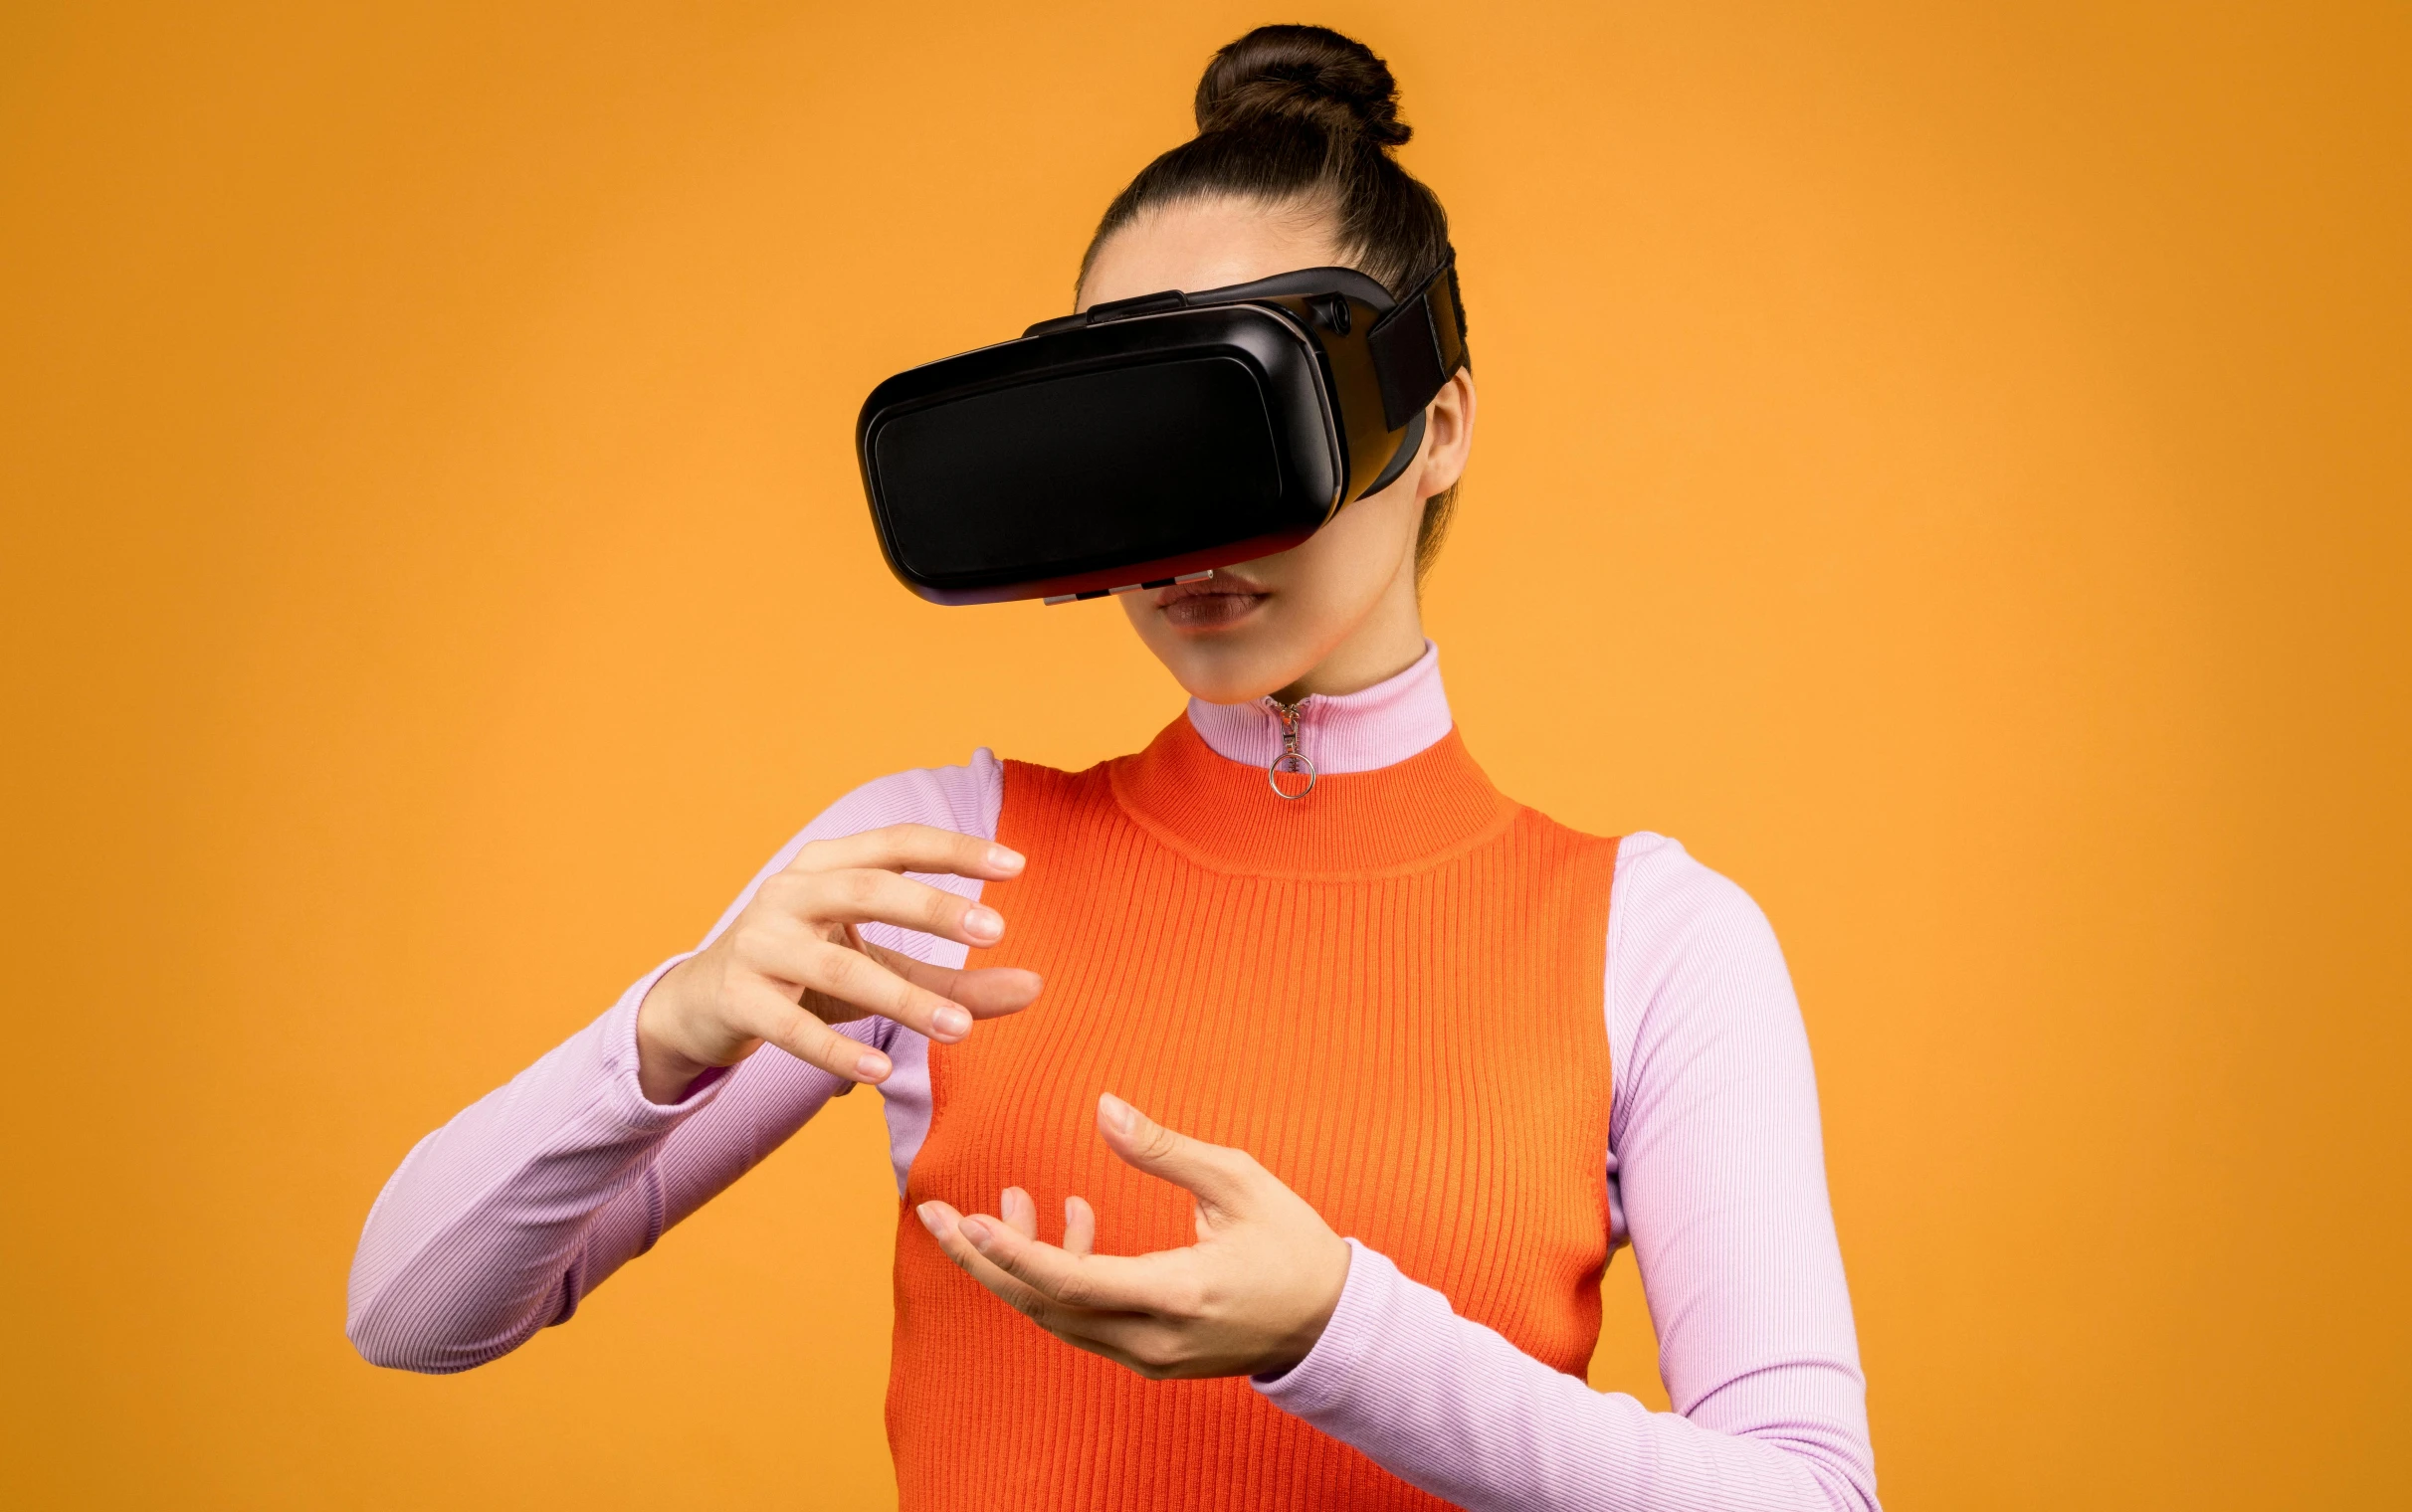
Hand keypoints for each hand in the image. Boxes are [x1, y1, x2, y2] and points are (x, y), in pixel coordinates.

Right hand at [636, 824, 1041, 1102]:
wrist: (700, 1006)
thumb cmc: (803, 973)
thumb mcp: (878, 968)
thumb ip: (952, 978)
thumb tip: (1038, 988)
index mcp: (827, 865)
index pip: (897, 842)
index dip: (955, 849)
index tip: (1018, 863)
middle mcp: (790, 892)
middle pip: (867, 888)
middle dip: (933, 907)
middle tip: (996, 929)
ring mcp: (759, 943)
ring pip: (838, 966)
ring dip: (903, 998)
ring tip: (961, 1028)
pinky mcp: (738, 998)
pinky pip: (790, 1026)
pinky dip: (836, 1049)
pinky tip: (882, 1071)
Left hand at [916, 1095, 1351, 1378]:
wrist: (1331, 1325)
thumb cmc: (1293, 1246)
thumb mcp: (1238, 1181)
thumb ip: (1164, 1148)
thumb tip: (1103, 1107)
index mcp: (1178, 1293)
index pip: (1073, 1282)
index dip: (1013, 1253)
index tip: (966, 1221)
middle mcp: (1153, 1338)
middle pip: (1043, 1307)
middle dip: (984, 1261)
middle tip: (934, 1216)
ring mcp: (1149, 1355)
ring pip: (1056, 1317)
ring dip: (1019, 1264)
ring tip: (1007, 1200)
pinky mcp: (1149, 1355)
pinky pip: (1083, 1321)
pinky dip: (1059, 1277)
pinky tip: (1070, 1220)